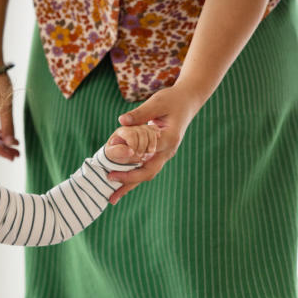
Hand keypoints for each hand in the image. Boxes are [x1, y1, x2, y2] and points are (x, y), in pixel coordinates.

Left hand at [107, 83, 201, 204]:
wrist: (186, 103)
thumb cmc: (172, 100)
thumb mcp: (157, 102)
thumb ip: (140, 113)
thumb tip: (121, 121)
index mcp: (169, 138)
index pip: (149, 153)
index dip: (130, 160)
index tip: (114, 163)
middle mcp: (168, 151)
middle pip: (148, 172)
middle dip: (129, 181)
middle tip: (111, 187)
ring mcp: (164, 155)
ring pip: (147, 174)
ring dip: (130, 185)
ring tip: (113, 197)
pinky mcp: (159, 155)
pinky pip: (145, 169)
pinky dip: (133, 177)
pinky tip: (120, 185)